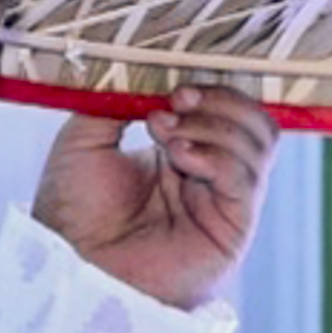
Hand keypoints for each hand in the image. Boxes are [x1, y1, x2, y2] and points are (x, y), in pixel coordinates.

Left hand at [35, 89, 274, 314]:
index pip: (227, 109)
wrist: (71, 262)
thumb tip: (147, 70)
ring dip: (214, 126)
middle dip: (219, 101)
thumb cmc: (73, 210)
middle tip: (174, 105)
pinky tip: (180, 158)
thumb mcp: (86, 136)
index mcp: (183, 152)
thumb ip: (117, 98)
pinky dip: (217, 156)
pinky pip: (247, 178)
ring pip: (259, 142)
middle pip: (254, 121)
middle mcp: (210, 176)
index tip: (173, 88)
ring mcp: (225, 203)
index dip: (210, 89)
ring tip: (167, 137)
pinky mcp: (233, 229)